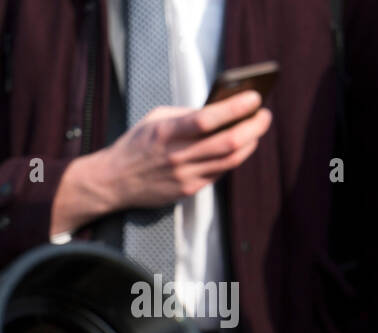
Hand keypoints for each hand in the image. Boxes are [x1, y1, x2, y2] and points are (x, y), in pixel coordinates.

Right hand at [51, 90, 270, 234]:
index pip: (209, 119)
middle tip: (264, 115)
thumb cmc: (135, 146)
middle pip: (229, 142)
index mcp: (166, 132)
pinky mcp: (188, 190)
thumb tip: (221, 109)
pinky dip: (233, 158)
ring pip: (231, 160)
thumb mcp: (155, 119)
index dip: (237, 107)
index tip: (254, 98)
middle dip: (254, 126)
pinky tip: (236, 147)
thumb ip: (186, 114)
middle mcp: (177, 156)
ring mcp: (184, 176)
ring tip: (255, 130)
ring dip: (250, 143)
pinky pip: (220, 173)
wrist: (113, 181)